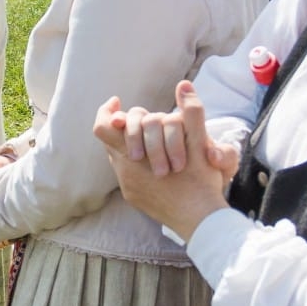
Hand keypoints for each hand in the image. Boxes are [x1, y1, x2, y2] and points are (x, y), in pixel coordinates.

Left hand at [93, 81, 234, 241]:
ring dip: (133, 144)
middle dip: (126, 127)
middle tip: (142, 124)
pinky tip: (155, 162)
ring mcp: (128, 186)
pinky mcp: (134, 197)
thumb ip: (191, 112)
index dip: (108, 112)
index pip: (104, 127)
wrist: (201, 220)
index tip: (117, 102)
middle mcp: (125, 171)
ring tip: (152, 141)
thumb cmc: (200, 180)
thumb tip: (183, 85)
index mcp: (134, 155)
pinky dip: (137, 163)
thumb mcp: (199, 142)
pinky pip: (127, 173)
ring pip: (119, 155)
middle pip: (111, 139)